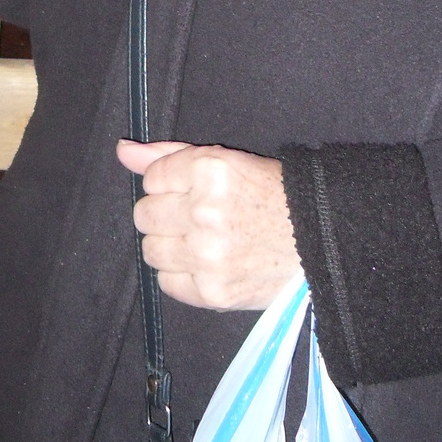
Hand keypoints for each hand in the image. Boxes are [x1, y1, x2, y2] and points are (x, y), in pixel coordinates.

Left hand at [117, 139, 300, 309]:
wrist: (319, 241)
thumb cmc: (271, 195)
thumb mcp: (224, 161)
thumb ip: (167, 155)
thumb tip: (122, 151)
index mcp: (209, 169)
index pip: (152, 178)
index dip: (169, 185)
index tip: (192, 192)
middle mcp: (205, 211)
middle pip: (145, 215)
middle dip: (163, 214)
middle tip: (192, 218)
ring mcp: (208, 254)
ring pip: (151, 250)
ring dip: (169, 246)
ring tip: (198, 242)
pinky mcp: (213, 291)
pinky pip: (167, 283)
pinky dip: (180, 275)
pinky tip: (203, 265)